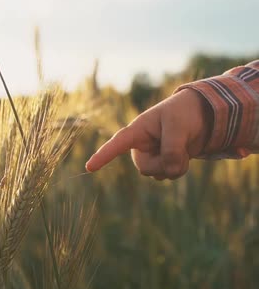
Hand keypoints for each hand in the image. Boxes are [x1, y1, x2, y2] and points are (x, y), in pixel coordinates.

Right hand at [85, 89, 212, 179]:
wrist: (199, 117)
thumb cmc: (183, 114)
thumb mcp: (179, 127)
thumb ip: (173, 150)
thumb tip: (169, 172)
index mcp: (137, 131)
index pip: (117, 144)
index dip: (103, 155)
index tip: (89, 167)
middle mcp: (140, 146)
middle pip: (146, 167)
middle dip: (166, 161)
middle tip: (180, 144)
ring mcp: (150, 157)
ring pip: (158, 173)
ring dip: (176, 164)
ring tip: (182, 145)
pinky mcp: (162, 164)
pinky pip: (169, 175)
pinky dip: (181, 167)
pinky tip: (183, 154)